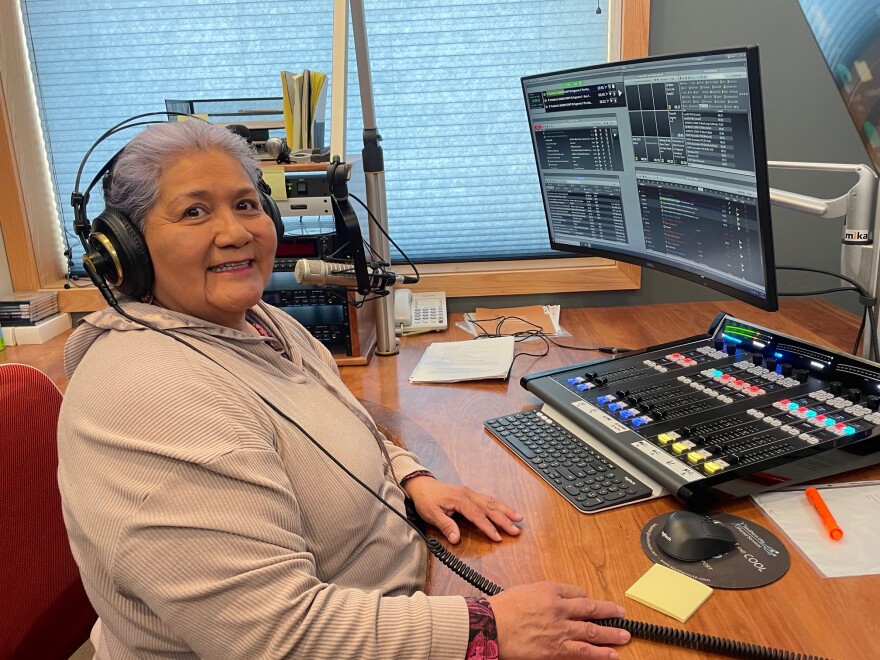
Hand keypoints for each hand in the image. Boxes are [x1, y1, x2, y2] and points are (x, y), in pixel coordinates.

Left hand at [403, 477, 522, 543]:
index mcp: (460, 499)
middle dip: (504, 519)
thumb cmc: (425, 500)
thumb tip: (456, 539)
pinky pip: (488, 499)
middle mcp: (468, 494)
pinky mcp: (470, 493)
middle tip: (516, 530)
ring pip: (492, 501)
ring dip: (506, 510)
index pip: (477, 516)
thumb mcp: (431, 514)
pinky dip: (499, 505)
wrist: (421, 484)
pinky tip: (506, 510)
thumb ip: (445, 525)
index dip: (488, 527)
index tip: (498, 538)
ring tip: (519, 518)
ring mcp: (470, 493)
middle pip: (490, 507)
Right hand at [488, 582, 630, 659]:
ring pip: (592, 631)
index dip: (587, 599)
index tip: (593, 603)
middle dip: (608, 612)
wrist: (491, 626)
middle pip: (590, 609)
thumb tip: (558, 598)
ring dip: (610, 634)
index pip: (576, 593)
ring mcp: (560, 630)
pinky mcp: (556, 650)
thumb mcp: (525, 590)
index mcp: (550, 591)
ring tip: (624, 636)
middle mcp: (559, 609)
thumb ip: (544, 594)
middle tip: (621, 614)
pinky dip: (599, 654)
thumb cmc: (503, 608)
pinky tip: (611, 655)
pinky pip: (583, 652)